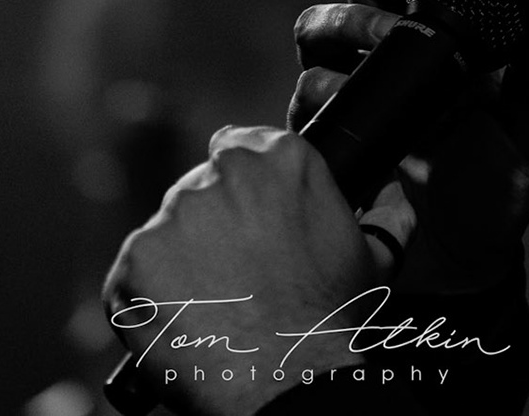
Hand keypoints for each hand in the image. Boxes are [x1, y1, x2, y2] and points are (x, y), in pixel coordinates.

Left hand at [103, 125, 374, 414]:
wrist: (289, 382)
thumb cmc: (332, 321)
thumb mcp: (372, 258)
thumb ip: (383, 214)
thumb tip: (394, 195)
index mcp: (278, 159)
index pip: (236, 147)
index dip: (240, 189)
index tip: (245, 222)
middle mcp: (219, 175)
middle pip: (198, 191)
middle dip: (210, 229)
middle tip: (235, 278)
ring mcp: (171, 217)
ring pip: (165, 233)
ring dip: (179, 264)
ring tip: (213, 308)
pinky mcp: (135, 261)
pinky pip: (134, 275)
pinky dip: (149, 299)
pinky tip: (184, 324)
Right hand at [291, 0, 528, 295]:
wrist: (462, 260)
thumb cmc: (495, 185)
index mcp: (436, 36)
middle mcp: (385, 51)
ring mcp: (350, 88)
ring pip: (319, 25)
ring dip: (357, 22)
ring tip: (395, 41)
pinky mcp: (326, 131)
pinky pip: (308, 93)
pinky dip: (330, 89)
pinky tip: (359, 100)